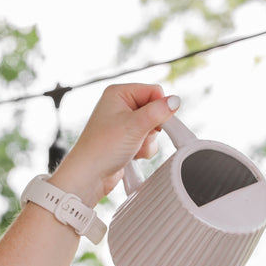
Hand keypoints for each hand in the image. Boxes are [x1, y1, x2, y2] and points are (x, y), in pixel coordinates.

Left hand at [51, 83, 180, 205]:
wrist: (89, 175)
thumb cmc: (102, 148)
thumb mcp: (135, 126)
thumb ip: (159, 111)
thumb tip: (176, 100)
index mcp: (119, 93)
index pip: (153, 91)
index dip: (160, 107)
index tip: (158, 123)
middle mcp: (120, 105)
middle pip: (155, 110)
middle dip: (153, 128)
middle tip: (140, 136)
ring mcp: (123, 123)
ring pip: (152, 127)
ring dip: (148, 141)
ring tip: (134, 147)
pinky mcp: (126, 139)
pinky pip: (146, 140)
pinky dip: (144, 148)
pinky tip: (133, 154)